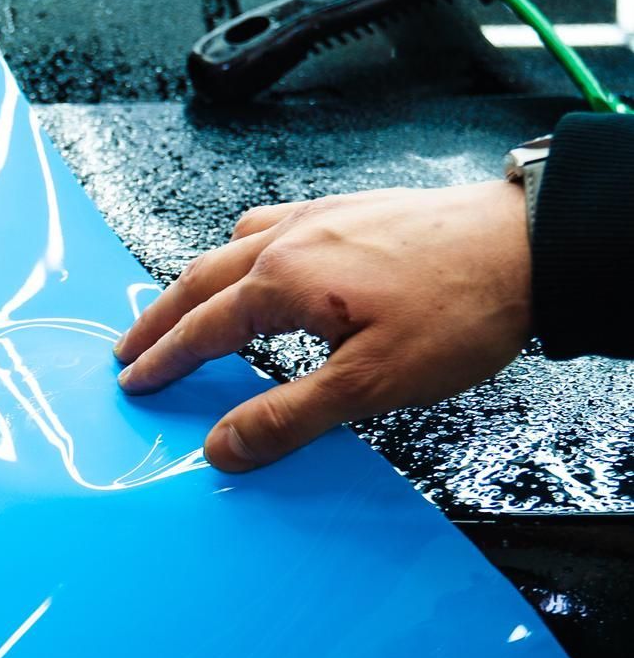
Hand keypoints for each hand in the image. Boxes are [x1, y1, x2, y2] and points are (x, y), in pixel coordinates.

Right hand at [114, 180, 531, 470]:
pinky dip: (242, 250)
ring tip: (179, 308)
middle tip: (128, 349)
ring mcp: (321, 216)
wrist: (529, 245)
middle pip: (199, 280)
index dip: (162, 360)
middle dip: (158, 317)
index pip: (202, 329)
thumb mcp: (369, 386)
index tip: (132, 381)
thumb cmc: (458, 311)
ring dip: (196, 281)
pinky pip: (272, 224)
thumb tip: (221, 448)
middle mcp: (290, 239)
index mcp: (284, 281)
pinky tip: (259, 261)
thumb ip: (288, 418)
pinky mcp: (352, 209)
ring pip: (232, 246)